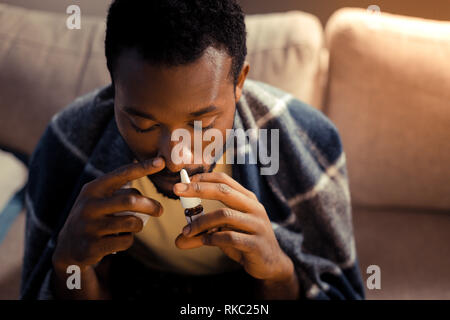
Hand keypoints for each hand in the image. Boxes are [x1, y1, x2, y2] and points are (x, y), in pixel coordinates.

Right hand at [52, 157, 164, 271]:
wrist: (69, 247)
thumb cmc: (94, 217)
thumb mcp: (100, 200)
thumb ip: (121, 193)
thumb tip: (152, 194)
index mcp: (93, 189)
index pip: (122, 174)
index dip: (143, 168)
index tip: (161, 162)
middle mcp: (89, 205)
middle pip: (131, 200)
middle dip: (150, 205)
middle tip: (160, 210)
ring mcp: (89, 226)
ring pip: (131, 222)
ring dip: (139, 225)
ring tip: (134, 226)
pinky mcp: (92, 246)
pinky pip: (126, 241)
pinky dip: (129, 240)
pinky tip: (119, 239)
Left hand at [173, 172, 294, 282]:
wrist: (271, 264)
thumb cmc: (245, 243)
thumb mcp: (224, 233)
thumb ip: (203, 233)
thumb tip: (178, 240)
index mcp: (247, 199)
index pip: (225, 181)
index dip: (204, 178)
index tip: (184, 181)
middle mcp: (254, 208)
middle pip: (224, 191)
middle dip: (198, 189)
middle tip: (177, 190)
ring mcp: (257, 225)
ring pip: (224, 215)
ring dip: (201, 222)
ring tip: (187, 231)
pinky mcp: (256, 243)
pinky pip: (230, 237)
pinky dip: (213, 238)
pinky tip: (205, 241)